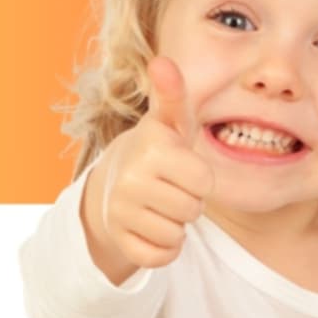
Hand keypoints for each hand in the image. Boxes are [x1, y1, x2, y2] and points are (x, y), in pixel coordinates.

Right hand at [95, 56, 215, 269]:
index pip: (205, 181)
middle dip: (189, 202)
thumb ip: (172, 93)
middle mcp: (131, 180)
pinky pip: (158, 257)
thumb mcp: (168, 122)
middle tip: (170, 187)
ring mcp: (121, 211)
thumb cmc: (156, 150)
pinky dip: (163, 248)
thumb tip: (163, 61)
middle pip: (192, 210)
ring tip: (159, 204)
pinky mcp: (118, 239)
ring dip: (175, 224)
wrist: (113, 182)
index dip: (200, 177)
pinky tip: (152, 226)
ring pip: (176, 234)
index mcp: (151, 150)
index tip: (182, 168)